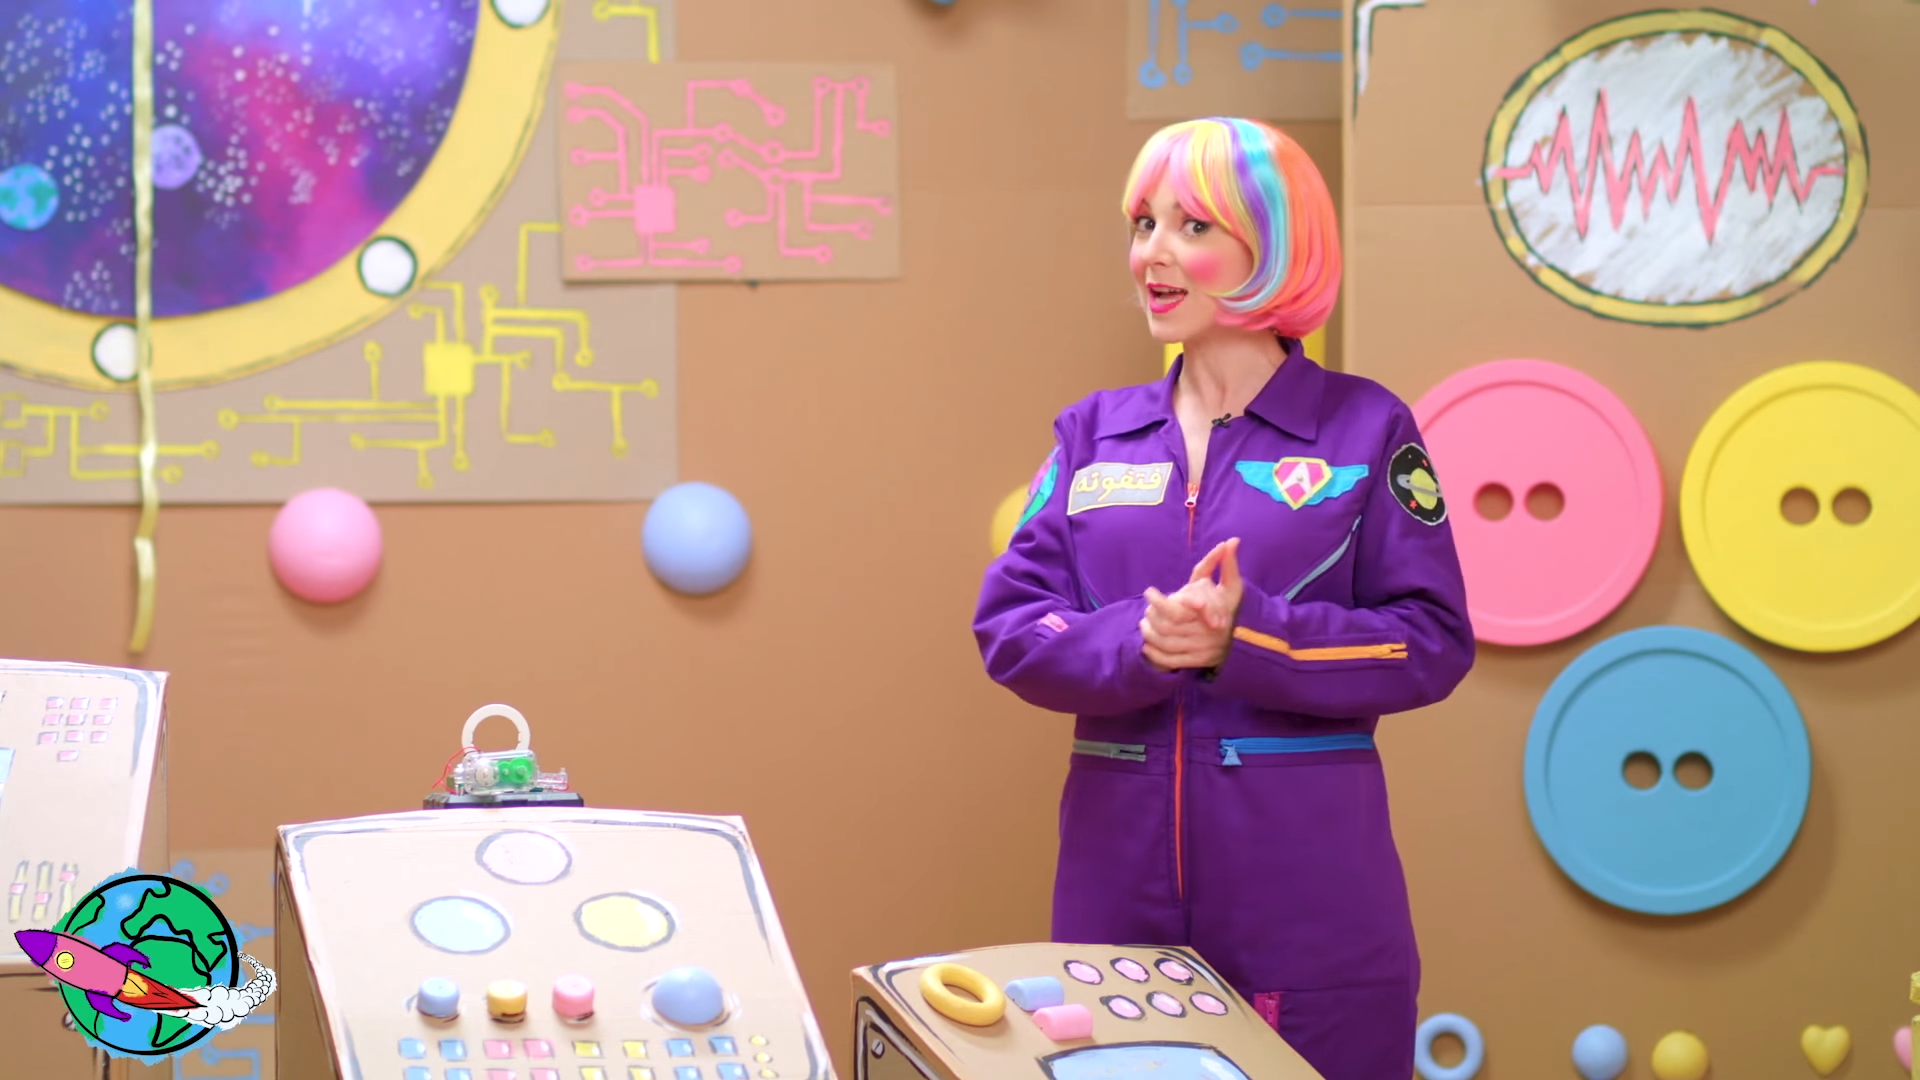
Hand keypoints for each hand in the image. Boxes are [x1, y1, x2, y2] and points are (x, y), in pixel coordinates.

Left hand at [1139, 539, 1243, 670]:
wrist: (1246, 643)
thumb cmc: (1232, 608)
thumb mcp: (1233, 587)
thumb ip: (1228, 565)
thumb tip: (1232, 540)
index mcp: (1211, 615)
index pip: (1177, 611)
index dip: (1160, 603)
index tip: (1148, 591)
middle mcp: (1205, 635)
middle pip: (1167, 628)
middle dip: (1153, 616)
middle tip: (1147, 607)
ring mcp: (1200, 650)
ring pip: (1166, 644)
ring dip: (1150, 634)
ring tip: (1144, 623)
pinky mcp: (1194, 663)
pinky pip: (1169, 661)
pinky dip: (1155, 654)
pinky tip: (1146, 645)